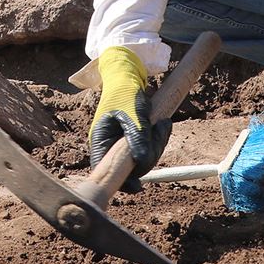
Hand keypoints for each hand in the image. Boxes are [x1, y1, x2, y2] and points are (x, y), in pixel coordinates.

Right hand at [89, 47, 170, 192]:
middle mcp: (109, 146)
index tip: (138, 186)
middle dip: (149, 152)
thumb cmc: (125, 92)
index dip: (121, 181)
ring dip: (157, 143)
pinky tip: (163, 124)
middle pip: (130, 166)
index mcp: (100, 140)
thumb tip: (142, 160)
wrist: (128, 76)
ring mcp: (122, 144)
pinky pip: (149, 148)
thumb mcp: (132, 113)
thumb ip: (137, 136)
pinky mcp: (134, 140)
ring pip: (143, 158)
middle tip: (160, 128)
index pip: (106, 169)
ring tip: (163, 123)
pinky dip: (158, 139)